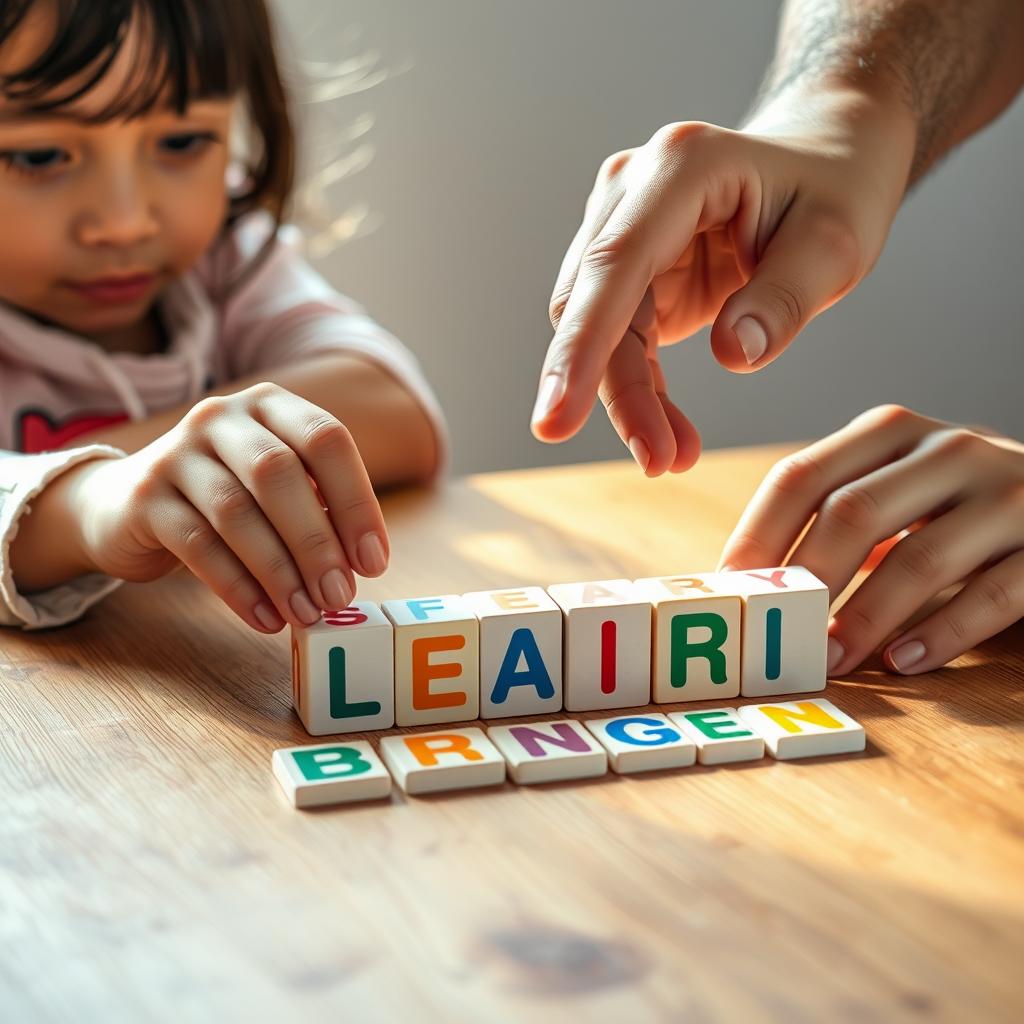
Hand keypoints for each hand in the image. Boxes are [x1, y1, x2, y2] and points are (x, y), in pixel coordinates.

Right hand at [65, 383, 388, 632]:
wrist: (125, 504)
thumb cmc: (225, 498)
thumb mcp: (276, 488)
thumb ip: (319, 509)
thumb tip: (363, 563)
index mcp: (270, 406)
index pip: (326, 439)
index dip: (357, 501)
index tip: (374, 562)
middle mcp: (222, 417)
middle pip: (279, 473)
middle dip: (316, 541)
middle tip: (339, 595)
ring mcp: (176, 453)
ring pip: (236, 512)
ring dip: (279, 571)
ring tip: (305, 614)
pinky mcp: (144, 497)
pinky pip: (197, 544)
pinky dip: (238, 587)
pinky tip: (265, 617)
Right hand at [531, 88, 914, 474]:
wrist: (827, 160)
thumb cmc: (836, 189)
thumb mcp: (836, 244)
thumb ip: (784, 298)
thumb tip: (732, 355)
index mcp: (680, 168)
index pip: (615, 264)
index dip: (581, 347)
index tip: (557, 420)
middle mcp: (632, 191)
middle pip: (593, 305)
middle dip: (613, 391)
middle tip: (656, 462)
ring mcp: (623, 227)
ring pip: (596, 331)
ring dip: (626, 400)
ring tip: (672, 457)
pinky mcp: (631, 268)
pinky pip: (619, 341)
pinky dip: (638, 391)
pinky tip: (669, 434)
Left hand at [718, 405, 1023, 674]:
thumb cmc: (960, 508)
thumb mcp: (899, 491)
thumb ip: (839, 517)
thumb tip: (747, 580)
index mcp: (890, 433)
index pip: (802, 476)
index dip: (757, 534)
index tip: (728, 588)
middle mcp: (947, 449)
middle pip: (854, 512)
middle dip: (808, 581)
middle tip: (777, 636)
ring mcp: (1006, 490)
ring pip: (920, 559)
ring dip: (865, 619)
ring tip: (831, 660)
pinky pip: (993, 594)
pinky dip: (941, 634)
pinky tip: (903, 662)